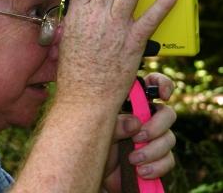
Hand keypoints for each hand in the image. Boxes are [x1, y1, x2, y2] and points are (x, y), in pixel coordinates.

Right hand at [58, 0, 178, 104]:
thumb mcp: (67, 40)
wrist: (84, 98)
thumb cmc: (74, 74)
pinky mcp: (133, 41)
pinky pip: (152, 16)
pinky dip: (165, 1)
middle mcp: (95, 15)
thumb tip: (84, 11)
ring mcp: (115, 27)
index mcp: (76, 14)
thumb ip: (76, 21)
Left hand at [102, 73, 176, 192]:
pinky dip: (157, 166)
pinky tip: (141, 171)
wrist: (94, 177)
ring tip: (132, 160)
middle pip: (167, 113)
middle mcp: (144, 119)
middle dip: (157, 126)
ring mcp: (152, 138)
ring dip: (153, 150)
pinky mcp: (157, 159)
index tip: (163, 95)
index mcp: (129, 105)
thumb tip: (136, 123)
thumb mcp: (98, 132)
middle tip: (138, 137)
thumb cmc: (92, 146)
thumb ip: (115, 125)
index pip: (151, 84)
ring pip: (169, 138)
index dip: (161, 84)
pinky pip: (168, 160)